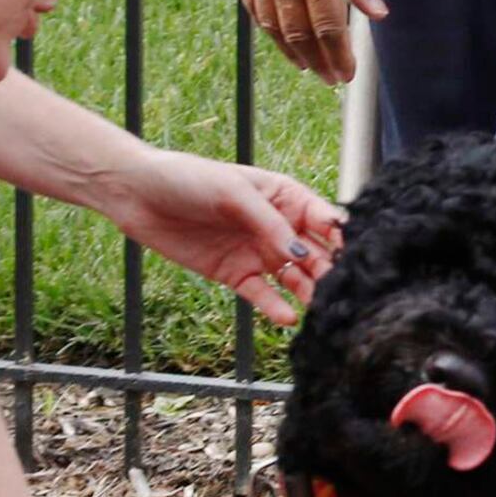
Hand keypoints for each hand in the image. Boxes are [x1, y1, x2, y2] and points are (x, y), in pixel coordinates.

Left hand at [95, 147, 343, 324]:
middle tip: (346, 294)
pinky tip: (287, 318)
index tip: (358, 260)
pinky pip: (262, 294)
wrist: (137, 194)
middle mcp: (278, 226)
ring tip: (322, 311)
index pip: (324, 221)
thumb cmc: (187, 178)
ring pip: (294, 278)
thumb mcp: (233, 193)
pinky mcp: (236, 274)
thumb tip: (302, 254)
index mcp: (286, 197)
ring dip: (309, 293)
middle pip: (314, 254)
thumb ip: (270, 223)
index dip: (342, 239)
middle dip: (331, 272)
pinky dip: (275, 306)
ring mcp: (258, 252)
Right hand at [236, 0, 382, 83]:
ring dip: (292, 51)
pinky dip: (269, 28)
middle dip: (318, 62)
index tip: (347, 73)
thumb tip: (375, 13)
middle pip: (299, 34)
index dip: (338, 56)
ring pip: (272, 26)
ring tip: (309, 66)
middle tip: (331, 78)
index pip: (327, 27)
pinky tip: (282, 37)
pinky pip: (254, 6)